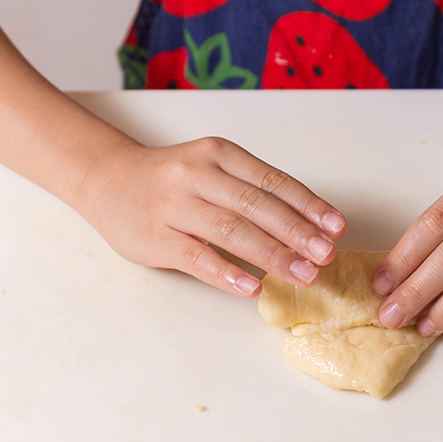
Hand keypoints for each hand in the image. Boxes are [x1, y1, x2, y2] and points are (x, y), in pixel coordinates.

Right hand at [78, 136, 345, 296]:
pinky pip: (196, 257)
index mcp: (219, 154)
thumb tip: (309, 227)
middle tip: (327, 255)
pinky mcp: (155, 237)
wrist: (105, 178)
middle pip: (257, 205)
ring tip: (303, 275)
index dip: (308, 205)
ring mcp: (174, 205)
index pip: (273, 181)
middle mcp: (197, 174)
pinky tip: (252, 287)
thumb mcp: (213, 169)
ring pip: (231, 230)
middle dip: (297, 232)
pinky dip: (227, 273)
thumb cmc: (172, 179)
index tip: (337, 227)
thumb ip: (252, 191)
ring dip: (272, 255)